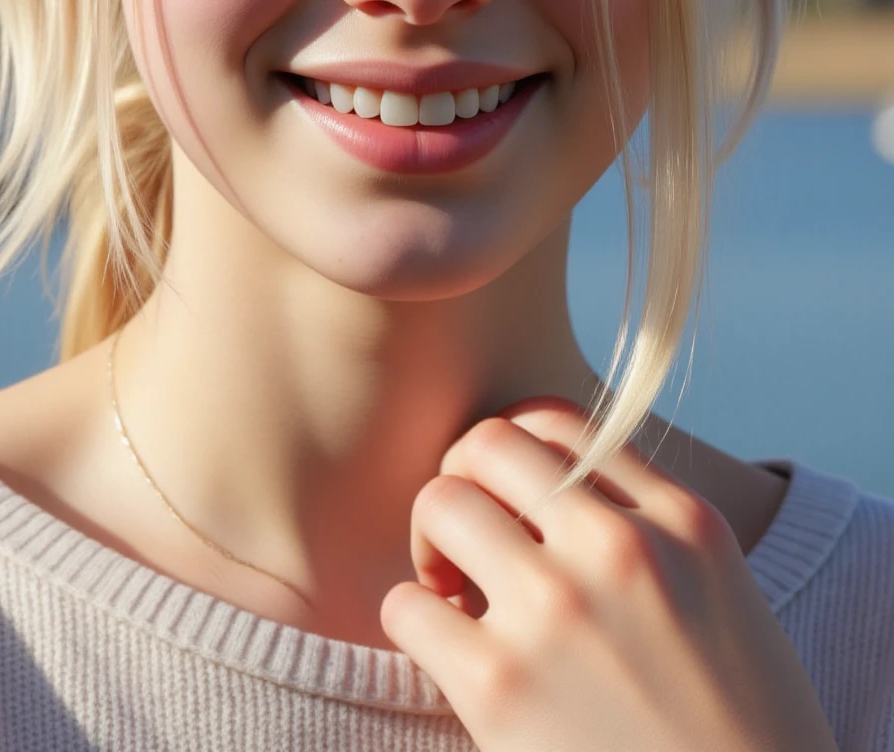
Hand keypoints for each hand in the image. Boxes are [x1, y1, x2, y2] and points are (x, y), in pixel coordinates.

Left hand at [379, 398, 838, 751]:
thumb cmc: (736, 736)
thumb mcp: (724, 602)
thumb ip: (655, 533)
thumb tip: (559, 490)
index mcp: (684, 523)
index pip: (561, 423)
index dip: (517, 456)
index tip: (514, 504)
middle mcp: (623, 549)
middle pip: (490, 444)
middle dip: (464, 482)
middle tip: (470, 543)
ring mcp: (559, 611)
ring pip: (441, 503)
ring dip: (431, 544)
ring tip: (455, 596)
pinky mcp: (500, 686)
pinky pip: (406, 606)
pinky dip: (413, 622)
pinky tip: (449, 654)